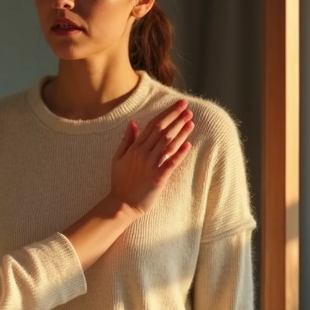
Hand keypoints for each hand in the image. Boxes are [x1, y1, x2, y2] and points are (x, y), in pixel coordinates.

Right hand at [108, 100, 194, 214]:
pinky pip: (171, 163)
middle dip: (175, 118)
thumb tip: (133, 122)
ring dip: (180, 131)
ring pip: (168, 144)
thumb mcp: (118, 157)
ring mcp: (151, 165)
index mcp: (134, 147)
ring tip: (191, 120)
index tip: (177, 105)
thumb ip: (126, 139)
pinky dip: (180, 153)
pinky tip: (188, 144)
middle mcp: (143, 154)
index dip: (166, 114)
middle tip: (187, 107)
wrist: (122, 204)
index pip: (153, 125)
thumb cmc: (120, 181)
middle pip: (162, 131)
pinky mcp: (158, 178)